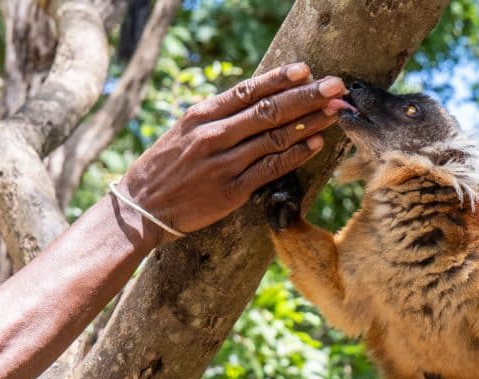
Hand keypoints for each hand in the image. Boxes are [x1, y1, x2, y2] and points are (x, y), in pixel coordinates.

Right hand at [118, 63, 345, 241]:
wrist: (143, 208)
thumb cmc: (166, 168)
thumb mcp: (185, 132)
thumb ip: (218, 118)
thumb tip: (254, 102)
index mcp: (201, 116)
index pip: (247, 91)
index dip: (279, 79)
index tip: (306, 70)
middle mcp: (214, 135)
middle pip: (269, 111)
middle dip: (306, 96)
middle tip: (335, 87)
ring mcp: (224, 163)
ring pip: (275, 138)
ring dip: (310, 124)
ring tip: (335, 112)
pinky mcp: (232, 191)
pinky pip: (271, 169)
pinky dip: (296, 155)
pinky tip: (317, 144)